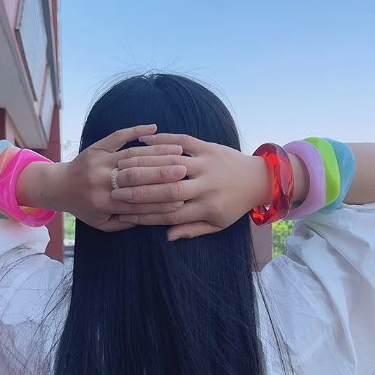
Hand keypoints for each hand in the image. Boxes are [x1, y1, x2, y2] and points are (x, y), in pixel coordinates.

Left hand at [42, 125, 188, 231]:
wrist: (59, 186)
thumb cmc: (84, 207)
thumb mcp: (102, 223)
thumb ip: (125, 224)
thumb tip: (152, 218)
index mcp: (103, 201)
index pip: (138, 201)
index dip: (160, 199)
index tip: (181, 196)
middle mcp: (101, 180)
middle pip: (138, 175)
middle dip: (163, 172)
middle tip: (185, 169)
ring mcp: (99, 160)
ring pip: (132, 155)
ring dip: (157, 151)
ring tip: (178, 149)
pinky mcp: (97, 146)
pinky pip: (118, 136)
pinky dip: (135, 130)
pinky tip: (153, 128)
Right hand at [114, 133, 271, 239]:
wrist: (259, 179)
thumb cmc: (234, 205)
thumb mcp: (217, 223)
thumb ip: (192, 229)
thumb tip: (167, 236)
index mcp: (208, 208)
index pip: (172, 214)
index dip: (146, 214)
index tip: (125, 213)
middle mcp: (207, 186)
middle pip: (169, 190)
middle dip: (140, 191)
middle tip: (115, 191)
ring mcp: (208, 164)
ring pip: (173, 163)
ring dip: (146, 164)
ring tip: (122, 166)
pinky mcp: (210, 147)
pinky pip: (184, 140)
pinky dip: (164, 139)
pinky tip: (144, 139)